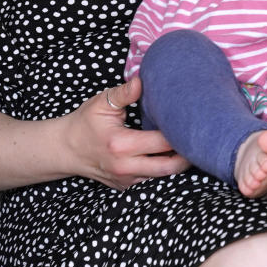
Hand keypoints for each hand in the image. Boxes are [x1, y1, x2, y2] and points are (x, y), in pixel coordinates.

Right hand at [66, 78, 189, 189]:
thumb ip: (123, 94)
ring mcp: (126, 180)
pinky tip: (172, 154)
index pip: (162, 142)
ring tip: (191, 145)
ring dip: (178, 163)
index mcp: (121, 145)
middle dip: (188, 155)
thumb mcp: (101, 104)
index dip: (181, 133)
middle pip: (169, 166)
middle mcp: (125, 166)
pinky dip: (164, 168)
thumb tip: (141, 80)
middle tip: (202, 139)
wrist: (65, 150)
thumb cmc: (84, 124)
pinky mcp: (126, 186)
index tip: (195, 122)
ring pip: (163, 176)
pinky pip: (152, 179)